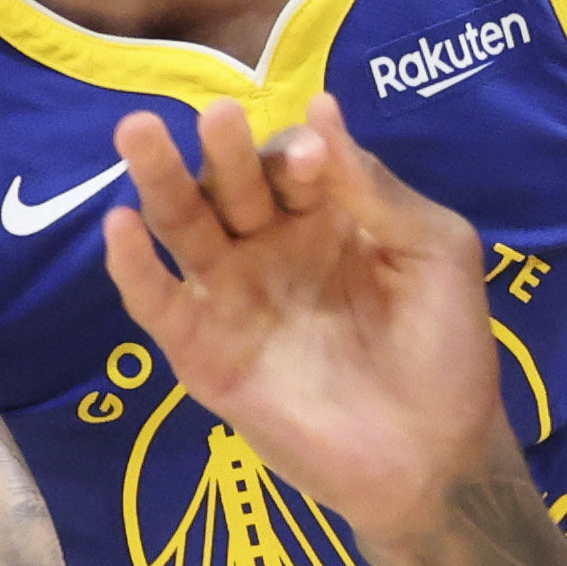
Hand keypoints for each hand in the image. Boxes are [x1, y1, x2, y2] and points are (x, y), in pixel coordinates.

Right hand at [100, 100, 514, 548]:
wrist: (436, 458)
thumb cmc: (446, 352)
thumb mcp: (436, 253)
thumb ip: (378, 190)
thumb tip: (323, 107)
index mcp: (324, 214)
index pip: (290, 162)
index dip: (296, 155)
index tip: (314, 159)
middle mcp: (269, 245)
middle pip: (229, 183)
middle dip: (225, 151)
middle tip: (218, 118)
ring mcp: (232, 297)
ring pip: (184, 226)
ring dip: (161, 179)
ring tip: (139, 133)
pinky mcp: (203, 354)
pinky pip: (159, 303)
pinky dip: (134, 267)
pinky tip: (120, 227)